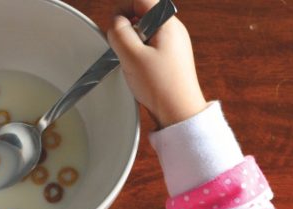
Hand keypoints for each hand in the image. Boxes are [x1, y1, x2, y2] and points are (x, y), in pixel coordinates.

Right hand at [106, 0, 207, 128]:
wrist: (179, 113)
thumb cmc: (161, 87)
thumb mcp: (132, 56)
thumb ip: (119, 33)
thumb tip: (115, 22)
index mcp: (168, 24)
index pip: (141, 0)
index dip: (123, 8)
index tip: (114, 25)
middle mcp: (174, 30)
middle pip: (142, 14)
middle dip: (127, 28)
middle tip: (122, 48)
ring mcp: (173, 44)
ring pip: (144, 31)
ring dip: (132, 43)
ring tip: (132, 62)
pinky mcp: (170, 58)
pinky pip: (150, 46)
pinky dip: (139, 54)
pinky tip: (139, 70)